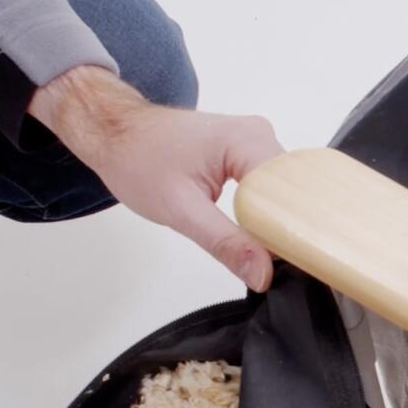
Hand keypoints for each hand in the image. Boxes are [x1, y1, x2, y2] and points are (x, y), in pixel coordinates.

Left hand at [28, 66, 282, 291]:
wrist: (115, 133)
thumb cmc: (138, 161)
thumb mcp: (181, 211)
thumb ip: (226, 243)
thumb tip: (264, 274)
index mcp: (247, 140)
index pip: (287, 192)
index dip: (290, 230)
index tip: (293, 265)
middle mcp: (260, 134)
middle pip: (291, 192)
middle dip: (288, 229)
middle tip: (285, 267)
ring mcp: (257, 142)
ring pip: (284, 192)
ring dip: (278, 222)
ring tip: (277, 254)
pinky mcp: (249, 153)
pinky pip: (271, 188)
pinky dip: (268, 213)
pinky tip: (264, 235)